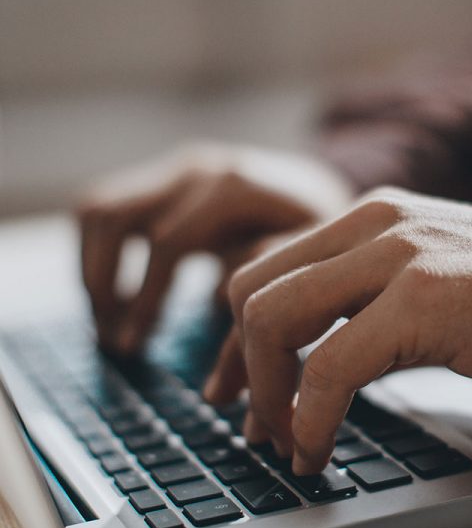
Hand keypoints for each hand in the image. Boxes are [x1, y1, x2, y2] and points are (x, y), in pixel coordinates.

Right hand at [78, 143, 353, 352]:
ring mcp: (177, 167)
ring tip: (109, 322)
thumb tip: (216, 360)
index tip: (132, 348)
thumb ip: (264, 297)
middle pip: (112, 216)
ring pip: (98, 207)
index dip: (146, 301)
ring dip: (91, 267)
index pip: (167, 243)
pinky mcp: (166, 178)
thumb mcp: (311, 264)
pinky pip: (108, 206)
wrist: (324, 189)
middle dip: (102, 284)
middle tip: (113, 341)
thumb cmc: (324, 234)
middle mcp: (198, 168)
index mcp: (236, 187)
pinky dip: (99, 251)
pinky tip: (121, 295)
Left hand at [204, 188, 471, 473]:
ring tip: (283, 443)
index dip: (236, 338)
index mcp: (372, 218)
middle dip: (238, 366)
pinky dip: (310, 418)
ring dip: (265, 394)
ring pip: (274, 319)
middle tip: (253, 424)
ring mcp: (398, 257)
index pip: (267, 268)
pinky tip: (317, 451)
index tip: (233, 388)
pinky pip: (330, 366)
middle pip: (251, 289)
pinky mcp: (424, 302)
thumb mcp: (432, 280)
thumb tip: (315, 354)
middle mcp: (375, 224)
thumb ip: (370, 299)